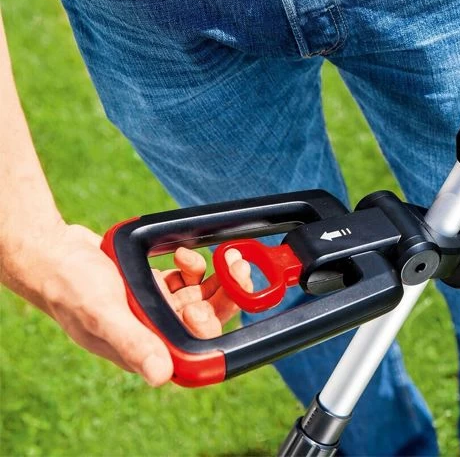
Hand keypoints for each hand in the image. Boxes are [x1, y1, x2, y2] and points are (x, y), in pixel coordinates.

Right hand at [37, 223, 250, 385]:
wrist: (52, 254)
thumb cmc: (70, 286)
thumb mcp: (102, 314)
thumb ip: (132, 342)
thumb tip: (161, 376)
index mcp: (145, 349)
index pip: (195, 350)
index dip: (213, 327)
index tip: (215, 300)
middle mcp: (155, 332)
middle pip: (207, 321)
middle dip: (226, 295)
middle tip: (235, 267)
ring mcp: (156, 309)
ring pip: (203, 298)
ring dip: (216, 279)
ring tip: (219, 258)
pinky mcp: (156, 289)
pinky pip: (188, 282)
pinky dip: (192, 267)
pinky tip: (182, 255)